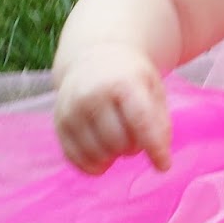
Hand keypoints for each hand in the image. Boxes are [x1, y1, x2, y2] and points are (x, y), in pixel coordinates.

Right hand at [53, 45, 171, 174]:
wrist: (93, 57)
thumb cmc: (130, 78)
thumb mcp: (153, 89)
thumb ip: (160, 122)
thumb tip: (160, 160)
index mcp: (122, 82)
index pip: (140, 122)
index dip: (154, 148)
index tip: (164, 166)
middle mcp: (92, 94)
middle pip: (119, 142)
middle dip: (133, 147)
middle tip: (136, 137)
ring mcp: (71, 109)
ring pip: (97, 154)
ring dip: (114, 156)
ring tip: (119, 141)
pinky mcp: (60, 123)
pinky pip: (75, 157)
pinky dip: (92, 165)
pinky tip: (102, 159)